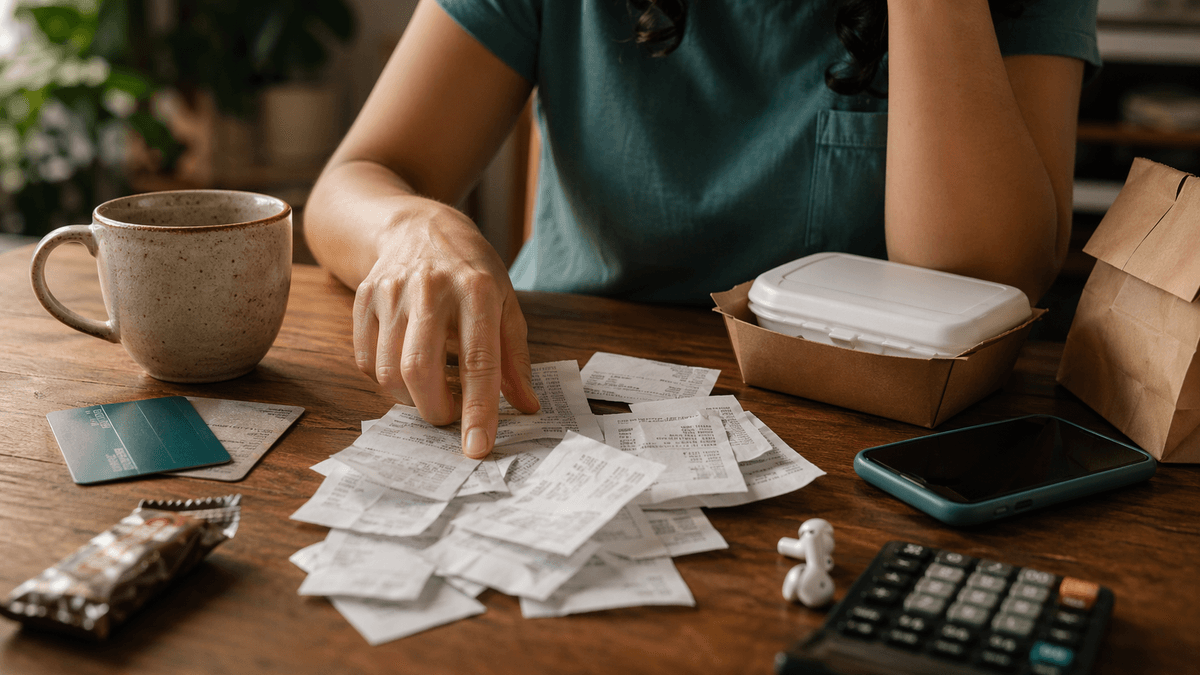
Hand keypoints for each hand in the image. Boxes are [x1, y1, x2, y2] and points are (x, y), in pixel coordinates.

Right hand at [353, 198, 539, 457]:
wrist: (417, 226)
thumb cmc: (470, 270)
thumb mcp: (505, 303)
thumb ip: (515, 357)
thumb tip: (527, 407)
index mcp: (477, 290)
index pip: (479, 361)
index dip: (478, 410)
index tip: (477, 448)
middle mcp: (430, 288)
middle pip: (419, 370)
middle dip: (434, 410)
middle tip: (447, 418)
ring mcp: (391, 292)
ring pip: (387, 370)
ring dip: (409, 399)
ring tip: (428, 391)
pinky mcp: (363, 299)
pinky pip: (365, 360)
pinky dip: (384, 379)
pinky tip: (403, 367)